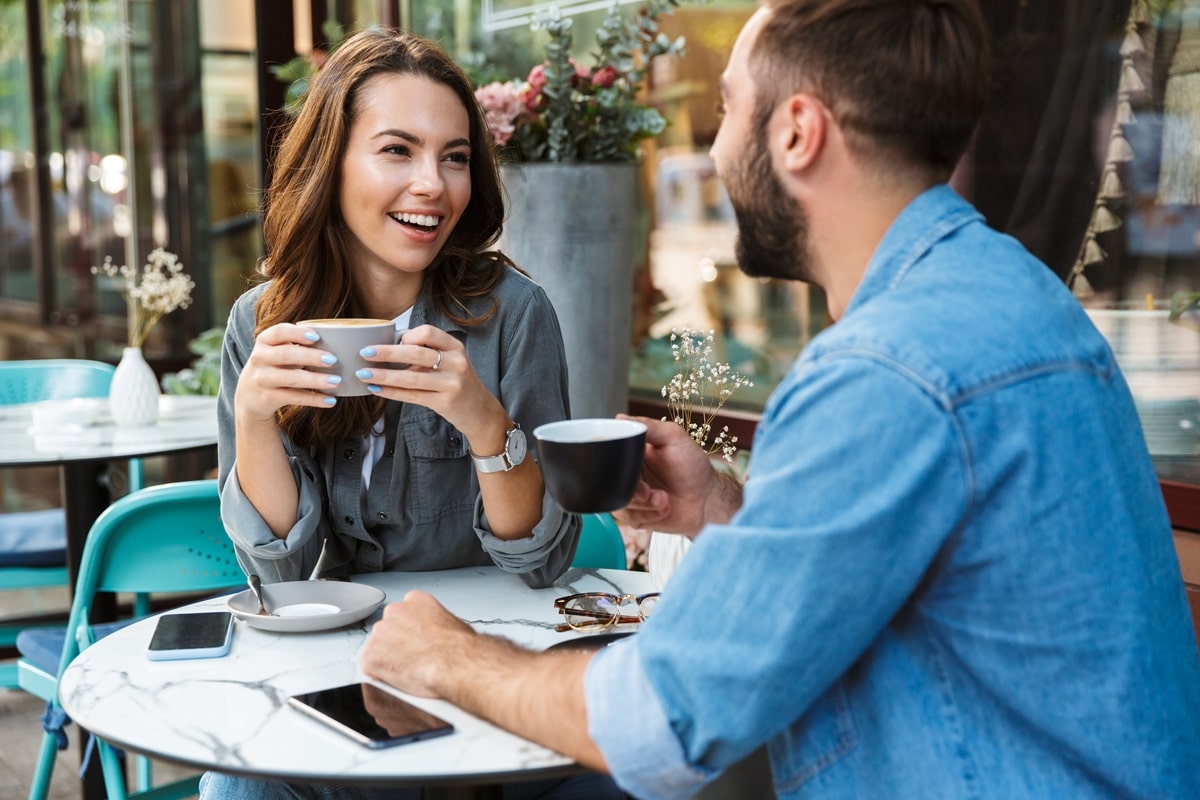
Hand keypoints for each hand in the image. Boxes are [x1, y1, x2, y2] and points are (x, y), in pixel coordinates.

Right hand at [234, 323, 346, 420]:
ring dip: (316, 380)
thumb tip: (337, 342)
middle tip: (333, 360)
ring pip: (291, 379)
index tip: (317, 336)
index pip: (278, 332)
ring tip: (336, 381)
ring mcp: (262, 379)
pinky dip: (314, 399)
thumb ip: (297, 343)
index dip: (297, 333)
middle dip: (311, 357)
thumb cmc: (275, 364)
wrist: (249, 394)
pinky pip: (294, 398)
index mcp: (265, 341)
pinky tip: (330, 400)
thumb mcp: (277, 349)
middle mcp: (260, 358)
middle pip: (286, 355)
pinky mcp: (268, 398)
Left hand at [354, 325, 508, 446]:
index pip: (428, 333)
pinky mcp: (444, 402)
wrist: (480, 411)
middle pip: (416, 353)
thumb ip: (427, 353)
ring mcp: (452, 384)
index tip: (391, 341)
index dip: (407, 335)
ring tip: (363, 374)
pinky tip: (376, 389)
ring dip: (384, 375)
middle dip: (387, 353)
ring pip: (411, 377)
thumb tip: (387, 346)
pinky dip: (391, 392)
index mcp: (455, 347)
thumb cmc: (458, 383)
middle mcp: (456, 363)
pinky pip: (412, 395)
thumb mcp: (451, 362)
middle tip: (364, 352)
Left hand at [360, 590, 474, 697]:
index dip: (411, 632)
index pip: (405, 614)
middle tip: (413, 660)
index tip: (417, 643)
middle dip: (397, 645)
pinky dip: (382, 677)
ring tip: (409, 673)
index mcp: (416, 600)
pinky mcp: (370, 656)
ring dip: (389, 660)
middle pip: (389, 630)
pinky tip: (399, 681)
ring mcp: (380, 633)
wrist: (456, 663)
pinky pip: (371, 669)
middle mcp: (394, 611)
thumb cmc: (460, 648)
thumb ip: (435, 626)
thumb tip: (435, 639)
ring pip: (378, 649)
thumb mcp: (453, 624)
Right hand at [612, 415, 726, 536]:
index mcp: (631, 453)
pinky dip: (648, 515)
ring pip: (617, 502)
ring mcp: (630, 495)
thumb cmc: (693, 466)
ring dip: (642, 504)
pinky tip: (664, 507)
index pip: (607, 453)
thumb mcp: (674, 438)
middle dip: (630, 489)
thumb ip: (650, 427)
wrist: (707, 499)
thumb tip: (621, 418)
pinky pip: (628, 518)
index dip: (609, 461)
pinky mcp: (635, 515)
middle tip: (646, 491)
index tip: (623, 467)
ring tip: (663, 498)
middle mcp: (627, 473)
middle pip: (608, 482)